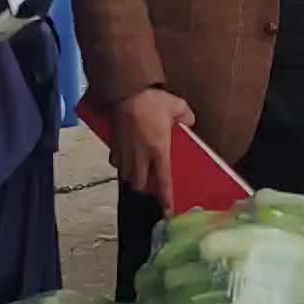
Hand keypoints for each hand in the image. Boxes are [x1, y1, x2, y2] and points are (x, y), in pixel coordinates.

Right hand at [109, 88, 194, 214]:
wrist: (126, 91)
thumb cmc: (153, 101)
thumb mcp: (177, 105)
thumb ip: (186, 116)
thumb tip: (189, 123)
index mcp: (158, 150)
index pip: (163, 181)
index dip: (165, 198)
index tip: (167, 212)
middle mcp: (140, 156)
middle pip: (138, 184)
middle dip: (142, 187)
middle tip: (149, 182)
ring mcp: (124, 151)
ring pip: (124, 175)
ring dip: (130, 176)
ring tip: (136, 171)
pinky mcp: (114, 143)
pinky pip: (115, 161)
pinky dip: (119, 163)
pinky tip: (124, 158)